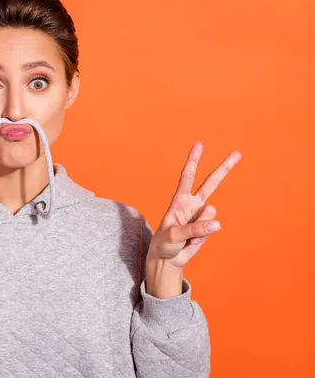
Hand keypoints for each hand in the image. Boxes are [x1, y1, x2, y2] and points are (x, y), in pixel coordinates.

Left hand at [146, 142, 241, 296]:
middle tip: (238, 153)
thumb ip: (194, 229)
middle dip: (224, 168)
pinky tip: (193, 241)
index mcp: (180, 200)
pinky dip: (202, 237)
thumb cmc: (164, 243)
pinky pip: (211, 230)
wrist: (168, 258)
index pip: (187, 177)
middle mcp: (192, 205)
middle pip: (211, 183)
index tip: (199, 144)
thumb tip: (216, 224)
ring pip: (211, 213)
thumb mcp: (174, 236)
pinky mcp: (208, 228)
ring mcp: (201, 216)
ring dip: (200, 227)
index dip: (193, 160)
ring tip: (187, 235)